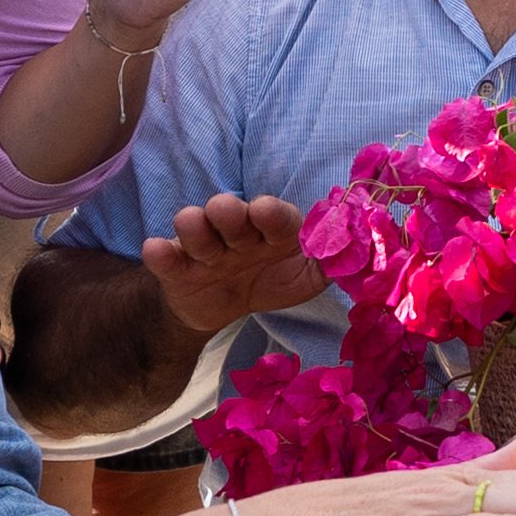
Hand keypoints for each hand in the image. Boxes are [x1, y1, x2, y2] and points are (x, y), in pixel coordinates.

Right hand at [144, 192, 326, 341]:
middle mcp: (236, 232)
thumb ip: (329, 265)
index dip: (271, 213)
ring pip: (195, 229)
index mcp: (271, 230)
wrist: (224, 304)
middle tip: (227, 212)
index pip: (274, 216)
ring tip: (193, 227)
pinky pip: (166, 258)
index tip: (266, 210)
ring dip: (195, 227)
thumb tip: (358, 257)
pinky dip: (160, 254)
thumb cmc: (269, 279)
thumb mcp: (305, 278)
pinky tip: (157, 251)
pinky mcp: (178, 268)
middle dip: (229, 211)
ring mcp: (204, 248)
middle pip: (229, 213)